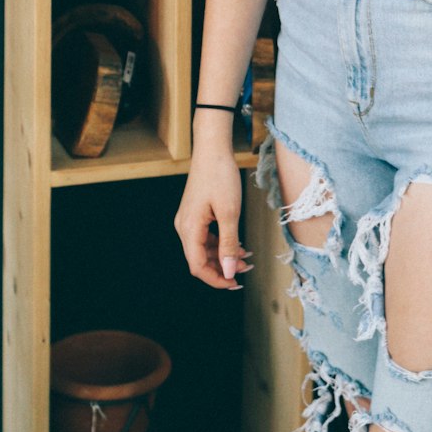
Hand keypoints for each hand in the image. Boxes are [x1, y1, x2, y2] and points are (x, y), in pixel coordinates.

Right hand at [174, 149, 253, 290]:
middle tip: (247, 269)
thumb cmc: (220, 176)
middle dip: (223, 268)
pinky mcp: (195, 213)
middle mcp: (184, 227)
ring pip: (204, 249)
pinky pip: (205, 236)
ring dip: (224, 256)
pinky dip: (221, 243)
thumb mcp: (229, 212)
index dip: (216, 279)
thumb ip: (228, 244)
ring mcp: (188, 220)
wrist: (212, 149)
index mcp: (189, 228)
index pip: (198, 266)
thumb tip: (229, 271)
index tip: (236, 283)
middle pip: (200, 260)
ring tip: (247, 257)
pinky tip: (238, 244)